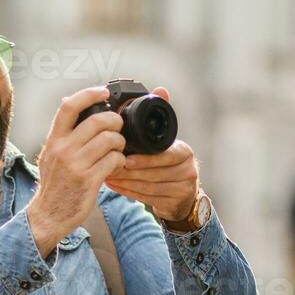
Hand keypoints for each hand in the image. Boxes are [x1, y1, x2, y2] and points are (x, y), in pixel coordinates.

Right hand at [24, 86, 128, 254]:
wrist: (48, 216)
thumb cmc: (53, 186)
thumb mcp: (49, 155)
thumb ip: (61, 132)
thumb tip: (68, 101)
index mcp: (54, 141)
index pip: (69, 106)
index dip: (89, 94)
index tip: (104, 92)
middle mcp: (63, 150)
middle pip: (98, 121)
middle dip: (115, 121)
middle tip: (118, 128)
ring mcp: (76, 165)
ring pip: (110, 140)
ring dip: (120, 143)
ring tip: (117, 150)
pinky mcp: (89, 180)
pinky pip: (114, 160)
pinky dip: (120, 161)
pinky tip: (116, 166)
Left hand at [102, 87, 200, 221]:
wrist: (182, 194)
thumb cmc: (168, 162)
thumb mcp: (166, 140)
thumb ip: (160, 117)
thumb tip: (161, 89)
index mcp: (184, 152)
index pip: (164, 156)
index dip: (144, 159)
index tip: (125, 158)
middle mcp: (188, 170)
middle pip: (154, 173)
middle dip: (129, 171)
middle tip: (108, 167)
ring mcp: (182, 189)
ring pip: (149, 187)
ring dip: (125, 182)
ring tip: (106, 175)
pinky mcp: (174, 204)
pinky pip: (147, 198)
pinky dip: (128, 192)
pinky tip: (114, 186)